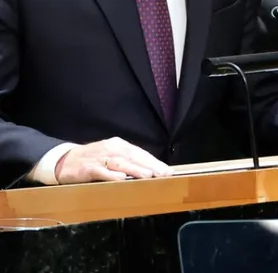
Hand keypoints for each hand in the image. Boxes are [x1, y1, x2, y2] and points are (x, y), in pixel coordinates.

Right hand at [55, 137, 172, 183]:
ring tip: (148, 175)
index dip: (155, 162)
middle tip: (164, 174)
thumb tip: (151, 171)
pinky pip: (101, 171)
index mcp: (118, 145)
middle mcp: (110, 149)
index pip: (140, 153)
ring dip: (135, 169)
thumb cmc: (92, 160)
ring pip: (120, 163)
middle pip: (133, 156)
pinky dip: (111, 175)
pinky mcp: (87, 168)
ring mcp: (99, 158)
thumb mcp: (111, 157)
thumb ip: (128, 162)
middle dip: (150, 165)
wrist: (63, 161)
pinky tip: (121, 179)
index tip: (168, 171)